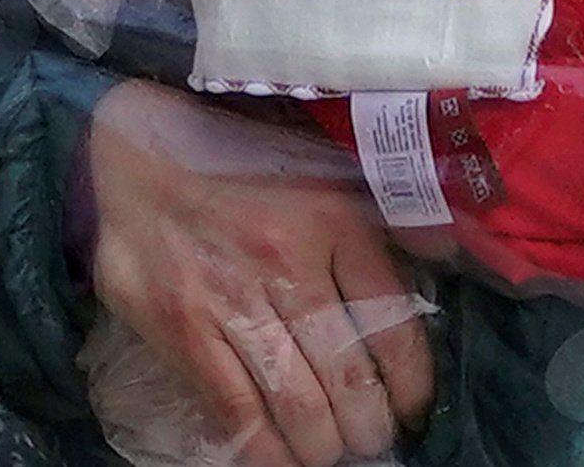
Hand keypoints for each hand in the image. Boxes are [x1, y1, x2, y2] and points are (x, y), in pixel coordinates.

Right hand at [84, 83, 432, 466]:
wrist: (138, 148)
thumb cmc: (240, 159)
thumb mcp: (324, 166)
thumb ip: (379, 217)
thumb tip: (445, 256)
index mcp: (334, 220)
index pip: (392, 319)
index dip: (410, 379)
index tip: (413, 405)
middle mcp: (288, 263)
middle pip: (346, 372)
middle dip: (369, 424)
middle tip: (375, 439)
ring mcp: (231, 301)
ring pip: (295, 400)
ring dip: (323, 444)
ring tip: (334, 452)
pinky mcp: (183, 329)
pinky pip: (232, 407)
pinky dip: (262, 446)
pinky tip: (280, 458)